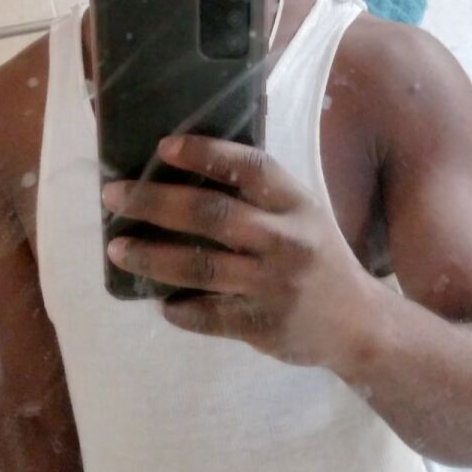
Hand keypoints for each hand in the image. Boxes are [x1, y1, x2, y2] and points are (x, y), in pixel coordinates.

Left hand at [102, 135, 375, 368]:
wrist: (358, 325)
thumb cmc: (317, 258)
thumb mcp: (301, 216)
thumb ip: (257, 196)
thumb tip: (180, 171)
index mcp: (296, 204)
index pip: (250, 168)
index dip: (206, 154)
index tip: (164, 147)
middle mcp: (287, 240)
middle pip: (211, 215)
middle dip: (155, 202)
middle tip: (113, 196)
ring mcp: (274, 285)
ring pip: (199, 267)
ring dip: (150, 257)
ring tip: (117, 249)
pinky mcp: (263, 325)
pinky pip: (207, 314)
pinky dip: (177, 307)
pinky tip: (158, 300)